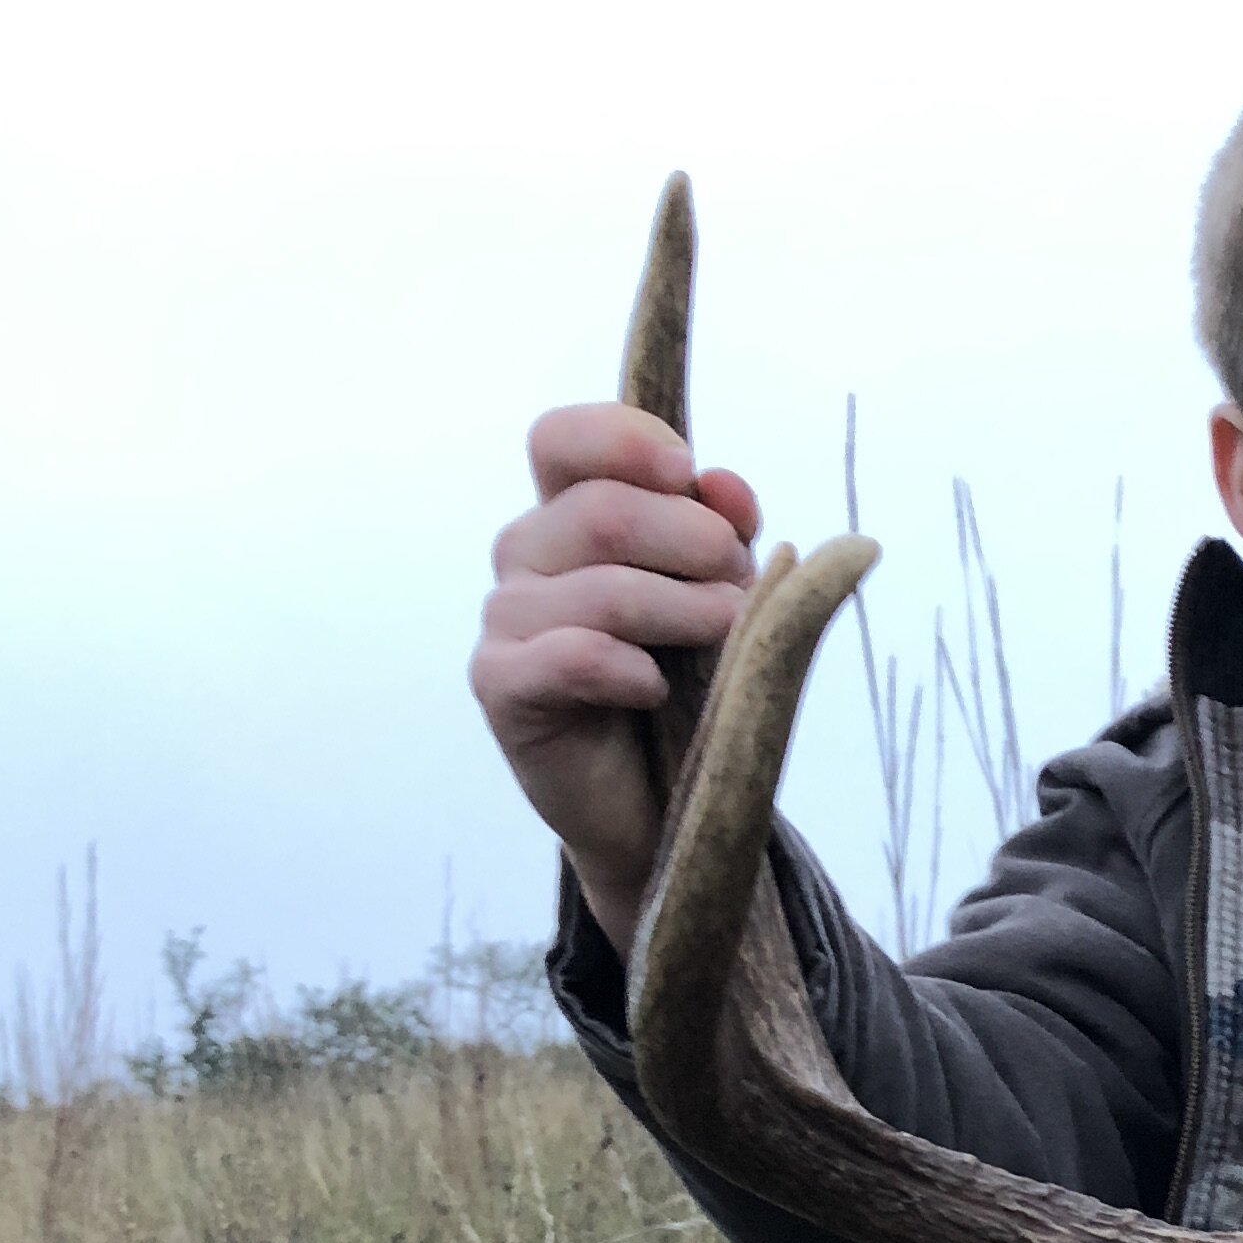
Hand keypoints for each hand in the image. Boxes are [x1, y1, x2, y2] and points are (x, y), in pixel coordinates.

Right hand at [468, 405, 761, 950]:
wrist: (663, 803)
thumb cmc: (691, 688)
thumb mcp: (723, 597)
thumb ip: (723, 533)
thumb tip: (726, 485)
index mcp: (569, 513)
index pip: (564, 439)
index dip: (627, 440)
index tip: (692, 475)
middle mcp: (524, 554)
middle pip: (604, 511)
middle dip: (697, 546)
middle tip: (741, 592)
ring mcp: (504, 618)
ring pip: (602, 588)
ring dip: (686, 612)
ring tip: (724, 640)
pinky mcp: (501, 685)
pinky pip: (574, 655)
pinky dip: (633, 670)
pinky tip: (655, 690)